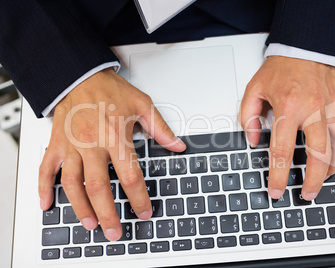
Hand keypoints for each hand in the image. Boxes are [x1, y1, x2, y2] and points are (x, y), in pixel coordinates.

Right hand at [38, 68, 185, 240]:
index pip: (129, 175)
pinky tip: (47, 203)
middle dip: (108, 214)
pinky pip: (46, 169)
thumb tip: (178, 145)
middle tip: (115, 231)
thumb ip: (161, 128)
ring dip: (80, 208)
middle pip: (99, 187)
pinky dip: (44, 188)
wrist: (80, 75)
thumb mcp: (142, 104)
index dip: (138, 198)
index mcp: (115, 136)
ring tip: (90, 224)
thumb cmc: (109, 89)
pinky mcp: (57, 144)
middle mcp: (92, 144)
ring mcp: (72, 146)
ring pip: (72, 184)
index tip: (143, 211)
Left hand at [240, 56, 334, 200]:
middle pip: (318, 155)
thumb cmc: (280, 68)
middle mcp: (313, 110)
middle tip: (307, 194)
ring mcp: (334, 107)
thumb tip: (254, 141)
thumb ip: (249, 117)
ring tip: (326, 178)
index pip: (281, 151)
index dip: (278, 176)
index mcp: (288, 109)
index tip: (277, 191)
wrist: (303, 44)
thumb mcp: (254, 91)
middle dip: (313, 180)